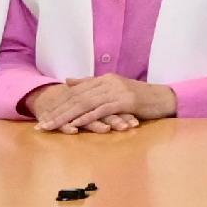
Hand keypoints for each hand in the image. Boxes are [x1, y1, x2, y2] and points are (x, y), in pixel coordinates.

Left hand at [23, 75, 161, 132]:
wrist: (165, 98)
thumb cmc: (141, 97)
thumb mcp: (115, 87)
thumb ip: (91, 83)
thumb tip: (67, 81)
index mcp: (104, 78)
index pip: (75, 92)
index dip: (57, 104)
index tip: (43, 117)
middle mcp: (108, 82)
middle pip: (76, 98)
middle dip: (57, 112)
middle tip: (40, 126)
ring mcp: (117, 91)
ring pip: (85, 104)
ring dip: (66, 117)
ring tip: (51, 127)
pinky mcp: (126, 101)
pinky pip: (102, 110)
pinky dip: (87, 118)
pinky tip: (75, 125)